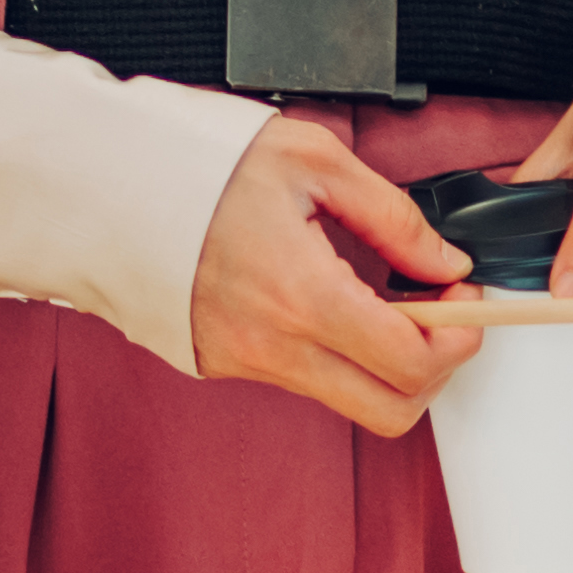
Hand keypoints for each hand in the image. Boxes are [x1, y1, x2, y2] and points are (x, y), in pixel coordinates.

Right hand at [187, 112, 503, 428]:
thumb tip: (444, 261)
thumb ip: (393, 218)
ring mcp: (244, 364)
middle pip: (390, 411)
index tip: (461, 298)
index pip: (412, 363)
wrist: (111, 186)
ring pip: (348, 399)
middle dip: (434, 368)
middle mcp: (273, 346)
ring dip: (385, 360)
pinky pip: (303, 380)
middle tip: (436, 313)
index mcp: (303, 295)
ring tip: (381, 298)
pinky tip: (331, 303)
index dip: (459, 336)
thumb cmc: (202, 167)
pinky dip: (336, 353)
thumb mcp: (315, 161)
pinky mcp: (222, 365)